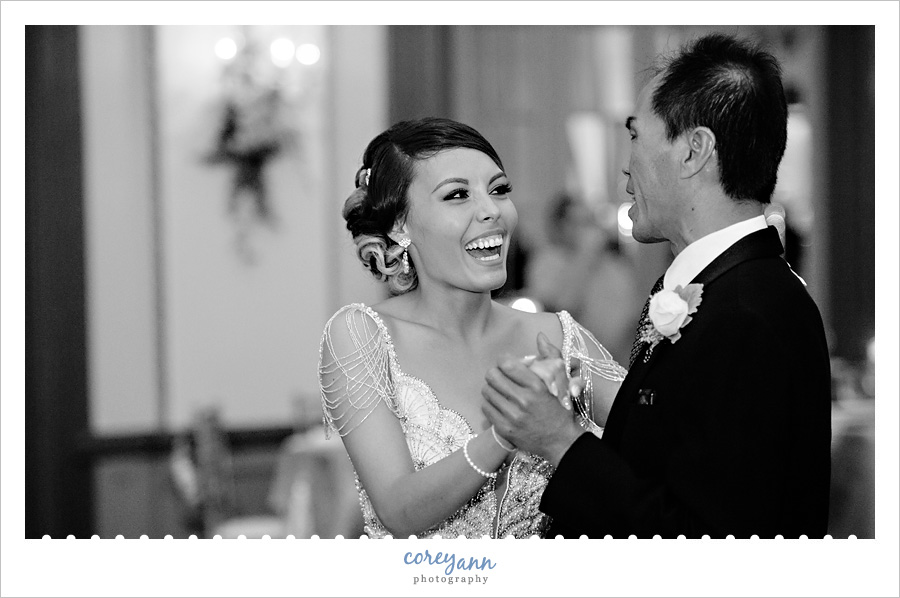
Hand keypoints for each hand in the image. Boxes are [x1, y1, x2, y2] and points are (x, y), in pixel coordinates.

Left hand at [481, 333, 584, 465]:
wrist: (561, 441)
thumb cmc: (560, 408)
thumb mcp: (561, 380)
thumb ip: (550, 355)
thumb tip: (540, 336)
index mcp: (536, 386)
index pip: (506, 364)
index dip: (504, 360)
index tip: (507, 364)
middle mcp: (523, 401)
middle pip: (492, 376)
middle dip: (495, 373)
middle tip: (501, 376)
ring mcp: (512, 416)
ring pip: (487, 392)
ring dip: (491, 388)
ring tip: (500, 390)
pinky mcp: (505, 429)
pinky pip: (486, 408)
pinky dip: (490, 403)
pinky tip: (499, 403)